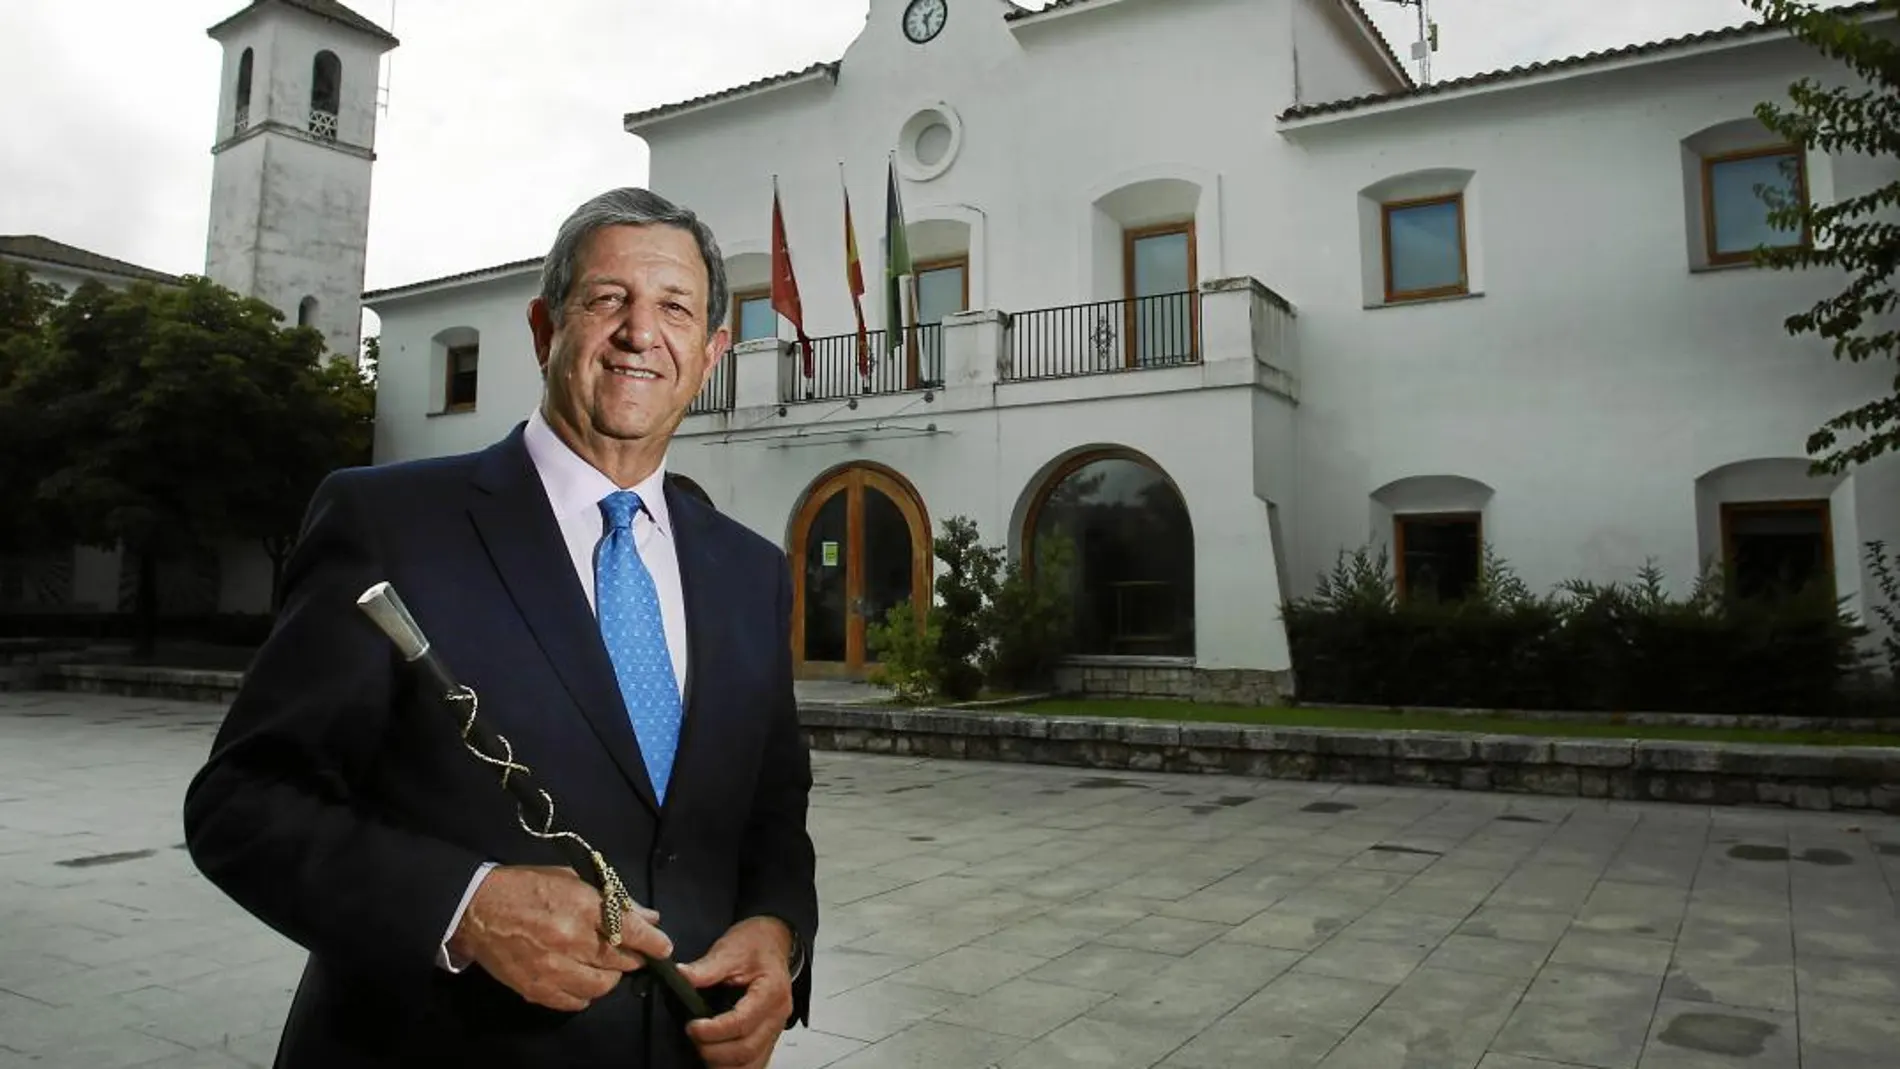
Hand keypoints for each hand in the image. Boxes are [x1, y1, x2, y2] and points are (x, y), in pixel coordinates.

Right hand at [447, 864, 672, 1011]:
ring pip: (601, 987)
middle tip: (630, 952)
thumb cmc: (529, 887)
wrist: (478, 909)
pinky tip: (580, 979)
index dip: (654, 942)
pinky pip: (575, 1003)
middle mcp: (570, 940)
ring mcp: (552, 969)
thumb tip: (649, 916)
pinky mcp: (536, 989)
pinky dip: (584, 994)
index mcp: (581, 907)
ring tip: (602, 966)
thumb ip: (614, 899)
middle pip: (620, 962)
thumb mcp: (572, 880)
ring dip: (609, 978)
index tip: (663, 947)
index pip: (632, 931)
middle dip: (632, 958)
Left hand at [677, 917, 794, 1068]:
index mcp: (771, 990)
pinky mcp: (769, 1036)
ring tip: (701, 1049)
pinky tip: (716, 1060)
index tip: (692, 1027)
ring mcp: (775, 1028)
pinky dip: (734, 1066)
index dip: (714, 1030)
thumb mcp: (730, 949)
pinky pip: (755, 1062)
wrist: (772, 942)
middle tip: (692, 1036)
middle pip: (747, 1048)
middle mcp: (778, 1014)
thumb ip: (706, 967)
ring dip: (723, 1063)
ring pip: (752, 1063)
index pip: (742, 1022)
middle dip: (714, 1050)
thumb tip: (680, 976)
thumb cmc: (755, 944)